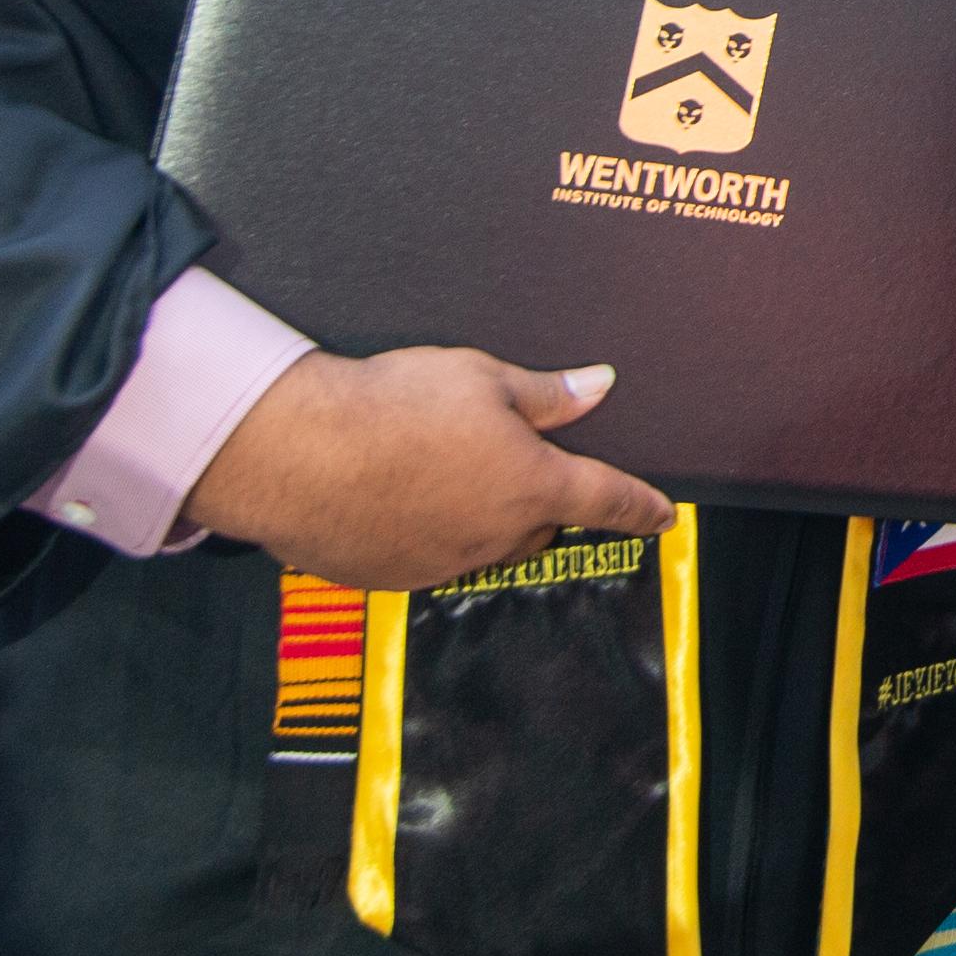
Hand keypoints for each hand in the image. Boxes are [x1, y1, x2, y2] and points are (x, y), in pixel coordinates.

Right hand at [180, 347, 669, 589]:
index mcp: (532, 485)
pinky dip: (429, 532)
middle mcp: (496, 535)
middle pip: (542, 523)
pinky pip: (432, 558)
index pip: (609, 500)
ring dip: (481, 515)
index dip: (641, 507)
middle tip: (506, 457)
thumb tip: (597, 388)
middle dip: (539, 497)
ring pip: (487, 543)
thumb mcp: (480, 378)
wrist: (294, 452)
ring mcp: (444, 563)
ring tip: (439, 468)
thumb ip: (545, 394)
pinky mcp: (394, 577)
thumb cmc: (389, 406)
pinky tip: (397, 495)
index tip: (662, 516)